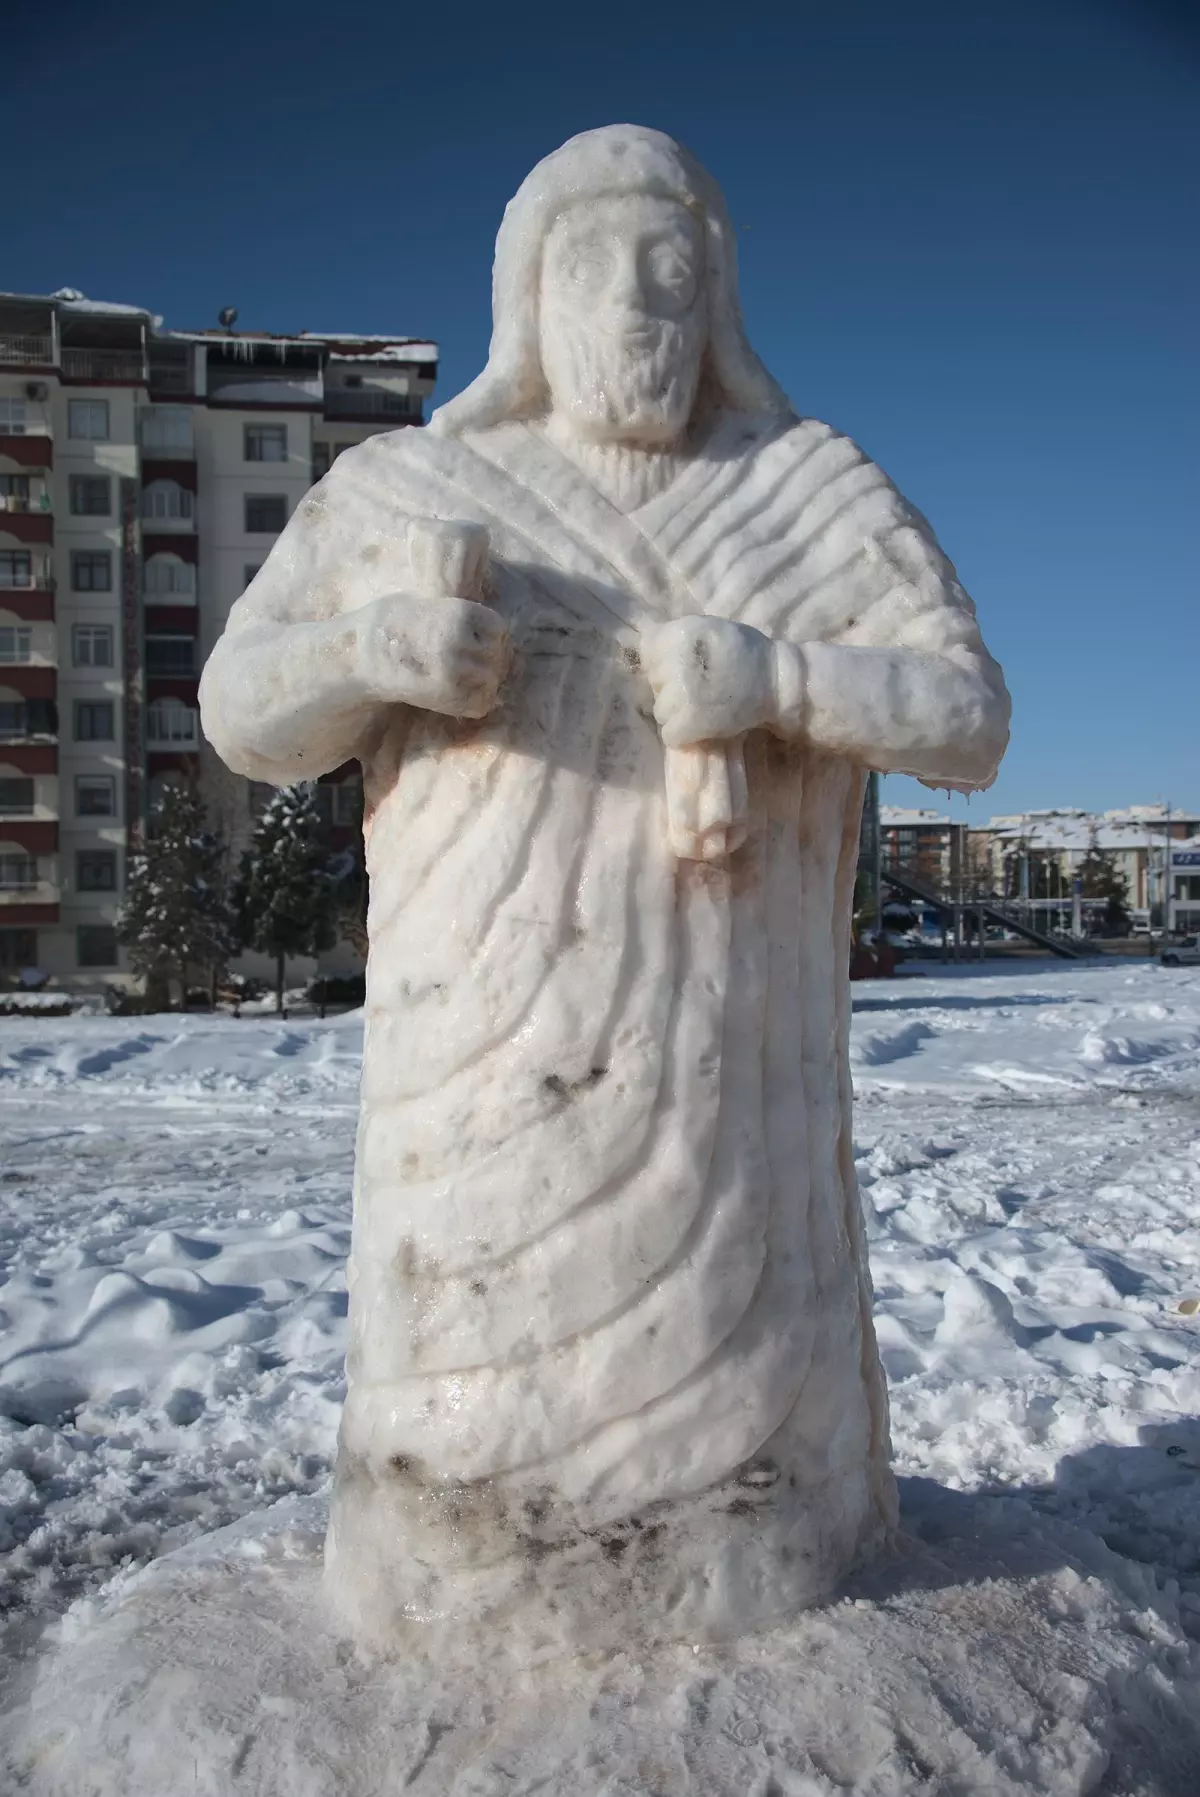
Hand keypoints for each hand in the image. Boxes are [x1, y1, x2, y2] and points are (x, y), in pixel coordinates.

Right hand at [354, 592, 509, 719]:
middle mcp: (461, 640)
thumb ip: (462, 619)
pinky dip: (473, 704)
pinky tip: (455, 697)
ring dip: (482, 684)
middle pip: (498, 656)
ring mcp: (455, 670)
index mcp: (461, 613)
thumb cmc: (393, 626)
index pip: (499, 630)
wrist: (364, 655)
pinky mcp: (448, 696)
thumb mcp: (431, 606)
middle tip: (467, 669)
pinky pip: (480, 704)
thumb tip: (494, 637)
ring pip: (492, 681)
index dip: (490, 640)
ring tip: (460, 682)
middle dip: (487, 663)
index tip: (476, 647)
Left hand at [642, 616, 775, 746]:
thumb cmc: (743, 654)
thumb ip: (677, 637)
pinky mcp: (687, 722)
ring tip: (703, 706)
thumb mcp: (707, 629)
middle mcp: (675, 661)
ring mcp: (680, 693)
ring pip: (659, 711)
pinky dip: (683, 735)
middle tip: (700, 688)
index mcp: (678, 634)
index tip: (686, 667)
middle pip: (653, 683)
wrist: (775, 682)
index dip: (664, 662)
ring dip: (677, 713)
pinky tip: (702, 724)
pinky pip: (669, 734)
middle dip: (670, 687)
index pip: (647, 653)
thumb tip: (642, 649)